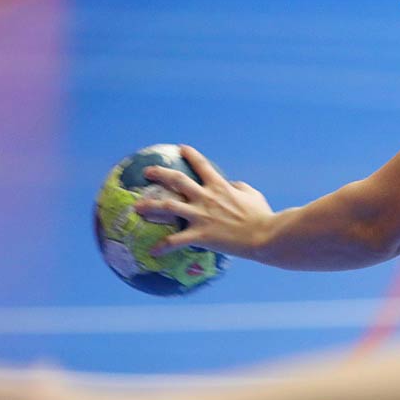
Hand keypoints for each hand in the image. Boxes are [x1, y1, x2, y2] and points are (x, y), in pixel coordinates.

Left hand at [133, 144, 274, 257]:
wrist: (263, 235)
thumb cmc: (262, 215)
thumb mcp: (252, 194)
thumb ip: (238, 187)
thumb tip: (231, 185)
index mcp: (219, 186)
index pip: (202, 165)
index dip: (191, 155)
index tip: (181, 148)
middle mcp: (206, 197)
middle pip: (177, 181)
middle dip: (160, 174)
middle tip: (147, 172)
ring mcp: (201, 215)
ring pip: (169, 207)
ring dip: (150, 206)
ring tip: (136, 207)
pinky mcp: (200, 235)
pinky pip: (176, 241)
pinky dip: (163, 246)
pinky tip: (152, 252)